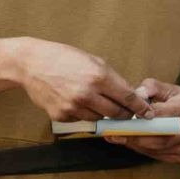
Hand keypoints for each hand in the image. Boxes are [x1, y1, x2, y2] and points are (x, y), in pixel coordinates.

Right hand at [0, 38, 150, 122]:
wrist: (31, 64)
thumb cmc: (63, 58)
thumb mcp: (92, 60)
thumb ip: (112, 78)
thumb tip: (129, 94)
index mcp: (99, 76)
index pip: (128, 97)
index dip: (141, 107)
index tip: (148, 114)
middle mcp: (87, 93)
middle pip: (117, 113)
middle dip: (124, 113)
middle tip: (126, 112)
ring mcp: (73, 106)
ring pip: (99, 119)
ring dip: (102, 113)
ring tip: (93, 100)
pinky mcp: (61, 115)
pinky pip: (81, 120)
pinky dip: (83, 114)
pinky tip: (74, 101)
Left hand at [104, 79, 179, 164]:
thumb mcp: (170, 87)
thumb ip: (151, 88)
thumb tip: (136, 96)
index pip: (159, 115)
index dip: (138, 119)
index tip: (120, 120)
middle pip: (156, 137)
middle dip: (132, 136)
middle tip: (112, 134)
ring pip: (155, 149)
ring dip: (135, 144)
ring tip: (117, 138)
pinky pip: (158, 156)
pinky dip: (143, 150)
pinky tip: (133, 143)